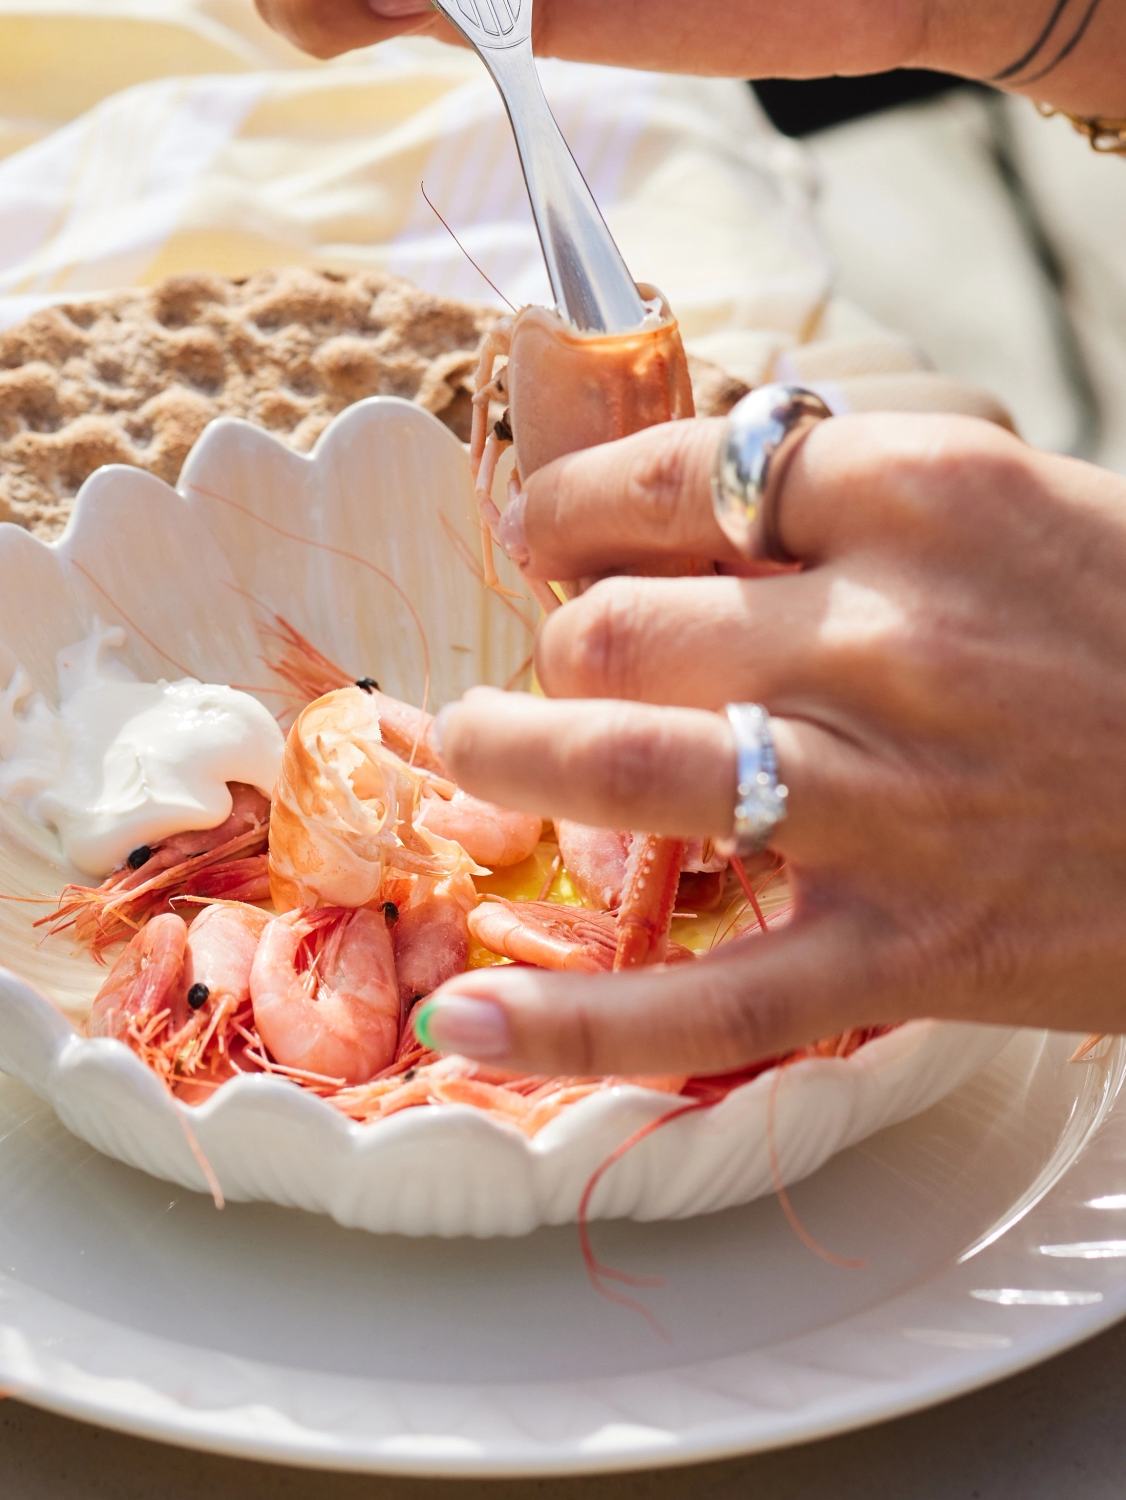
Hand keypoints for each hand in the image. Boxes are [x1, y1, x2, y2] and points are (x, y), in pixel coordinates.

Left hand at [415, 411, 1125, 1079]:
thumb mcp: (1033, 501)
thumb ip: (869, 475)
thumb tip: (699, 472)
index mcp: (924, 498)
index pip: (677, 474)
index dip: (573, 504)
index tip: (541, 530)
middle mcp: (886, 640)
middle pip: (616, 625)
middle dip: (551, 641)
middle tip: (546, 660)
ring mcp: (888, 807)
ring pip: (616, 772)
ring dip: (507, 759)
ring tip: (469, 752)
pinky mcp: (907, 956)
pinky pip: (701, 1004)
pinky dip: (569, 1027)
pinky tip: (466, 1020)